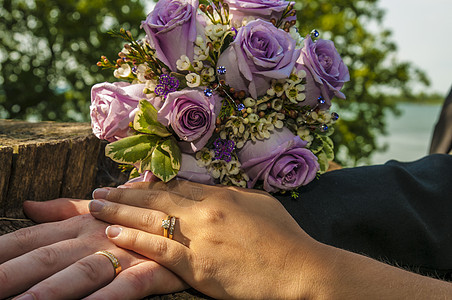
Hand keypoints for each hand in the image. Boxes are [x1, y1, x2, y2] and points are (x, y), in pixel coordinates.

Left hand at [0, 198, 186, 299]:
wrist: (194, 219)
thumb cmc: (144, 214)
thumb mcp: (102, 210)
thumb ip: (65, 209)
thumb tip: (28, 205)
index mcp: (82, 223)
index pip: (31, 237)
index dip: (1, 251)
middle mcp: (96, 237)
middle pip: (46, 257)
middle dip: (11, 274)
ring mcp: (125, 253)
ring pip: (82, 273)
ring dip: (52, 290)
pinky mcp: (151, 270)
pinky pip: (128, 287)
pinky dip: (108, 298)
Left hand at [89, 181, 320, 298]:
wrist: (299, 270)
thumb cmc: (285, 238)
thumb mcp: (260, 206)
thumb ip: (231, 196)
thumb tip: (210, 192)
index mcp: (221, 195)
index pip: (177, 185)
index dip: (150, 184)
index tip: (132, 183)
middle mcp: (205, 211)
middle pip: (156, 197)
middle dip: (125, 193)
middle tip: (100, 190)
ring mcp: (198, 236)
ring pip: (149, 218)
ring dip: (118, 212)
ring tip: (95, 206)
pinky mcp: (195, 265)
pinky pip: (156, 248)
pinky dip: (132, 239)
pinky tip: (112, 234)